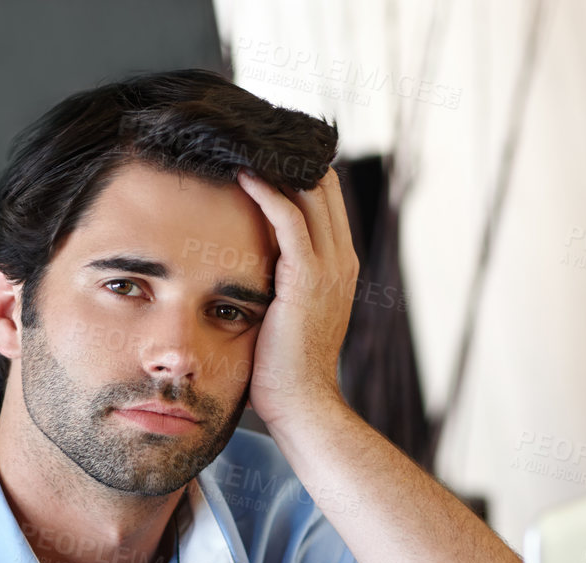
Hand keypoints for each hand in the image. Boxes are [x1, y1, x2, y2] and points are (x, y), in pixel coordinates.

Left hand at [234, 167, 359, 430]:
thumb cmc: (284, 371)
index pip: (325, 201)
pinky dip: (267, 193)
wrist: (303, 406)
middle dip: (290, 157)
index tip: (265, 149)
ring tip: (246, 142)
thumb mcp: (284, 316)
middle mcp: (342, 261)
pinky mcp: (308, 278)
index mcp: (340, 267)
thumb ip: (276, 284)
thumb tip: (246, 267)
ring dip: (278, 166)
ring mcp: (330, 268)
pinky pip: (289, 220)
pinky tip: (244, 174)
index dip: (300, 170)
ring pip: (309, 195)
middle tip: (254, 133)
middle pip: (323, 187)